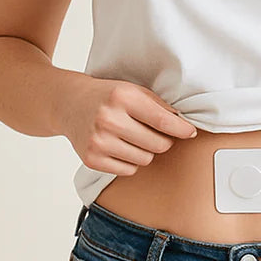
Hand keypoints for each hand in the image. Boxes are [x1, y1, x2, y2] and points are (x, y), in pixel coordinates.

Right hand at [58, 77, 197, 176]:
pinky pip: (128, 170)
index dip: (182, 130)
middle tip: (156, 133)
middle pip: (157, 144)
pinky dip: (131, 161)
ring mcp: (99, 141)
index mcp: (123, 97)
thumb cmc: (107, 96)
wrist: (69, 103)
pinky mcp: (92, 159)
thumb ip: (158, 105)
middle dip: (163, 140)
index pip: (162, 121)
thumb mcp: (133, 90)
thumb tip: (184, 125)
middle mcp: (109, 119)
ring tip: (134, 137)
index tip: (191, 132)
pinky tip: (122, 146)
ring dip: (146, 151)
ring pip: (145, 160)